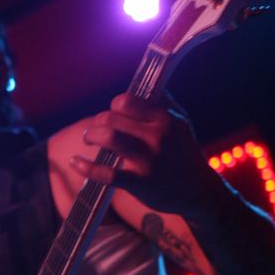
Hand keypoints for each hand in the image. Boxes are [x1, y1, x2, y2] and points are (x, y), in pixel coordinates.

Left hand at [69, 92, 214, 215]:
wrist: (199, 192)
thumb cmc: (185, 154)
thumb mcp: (181, 124)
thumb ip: (164, 103)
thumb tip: (148, 82)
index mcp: (165, 120)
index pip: (127, 101)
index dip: (115, 106)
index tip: (115, 113)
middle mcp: (157, 137)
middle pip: (113, 118)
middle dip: (98, 121)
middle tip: (96, 128)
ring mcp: (147, 161)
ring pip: (109, 138)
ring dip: (91, 136)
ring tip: (89, 138)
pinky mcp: (139, 183)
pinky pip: (106, 173)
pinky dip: (85, 166)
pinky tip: (75, 162)